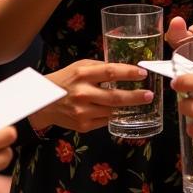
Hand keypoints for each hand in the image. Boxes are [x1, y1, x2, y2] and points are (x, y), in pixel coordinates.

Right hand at [29, 59, 153, 131]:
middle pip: (115, 96)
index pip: (110, 72)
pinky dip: (116, 116)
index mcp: (82, 74)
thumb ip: (99, 68)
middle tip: (149, 95)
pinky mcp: (83, 126)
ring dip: (129, 108)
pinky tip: (123, 111)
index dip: (128, 72)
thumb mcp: (79, 67)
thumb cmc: (64, 80)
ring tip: (140, 102)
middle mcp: (83, 93)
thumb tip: (124, 68)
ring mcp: (83, 112)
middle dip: (136, 96)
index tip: (142, 73)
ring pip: (113, 111)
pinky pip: (106, 121)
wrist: (44, 102)